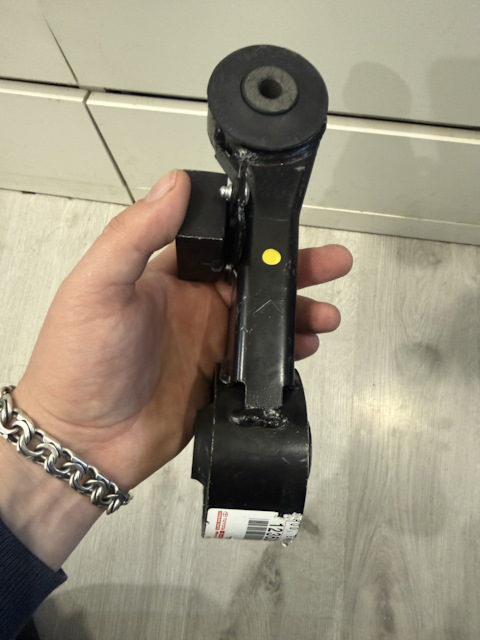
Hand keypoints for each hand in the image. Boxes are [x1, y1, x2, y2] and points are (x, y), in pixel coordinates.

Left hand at [13, 170, 352, 490]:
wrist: (83, 443)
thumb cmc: (77, 363)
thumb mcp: (97, 288)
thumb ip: (134, 234)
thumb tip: (173, 184)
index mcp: (168, 276)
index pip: (222, 243)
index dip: (256, 234)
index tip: (285, 226)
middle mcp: (193, 306)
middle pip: (255, 278)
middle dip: (295, 268)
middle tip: (331, 263)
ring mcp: (209, 344)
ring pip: (266, 319)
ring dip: (298, 311)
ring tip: (327, 313)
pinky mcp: (220, 380)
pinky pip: (263, 360)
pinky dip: (288, 353)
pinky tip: (304, 347)